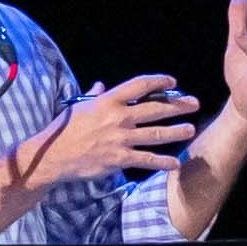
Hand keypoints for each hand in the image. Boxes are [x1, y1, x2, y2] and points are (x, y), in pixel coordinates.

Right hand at [36, 73, 200, 187]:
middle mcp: (117, 118)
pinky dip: (163, 162)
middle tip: (194, 103)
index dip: (158, 81)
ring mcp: (120, 139)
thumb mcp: (78, 107)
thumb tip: (101, 86)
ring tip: (191, 129)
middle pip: (155, 109)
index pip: (139, 86)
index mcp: (108, 102)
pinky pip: (147, 159)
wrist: (52, 156)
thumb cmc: (63, 130)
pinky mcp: (119, 159)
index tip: (172, 81)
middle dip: (177, 105)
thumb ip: (93, 96)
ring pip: (156, 134)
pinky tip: (176, 163)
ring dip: (176, 132)